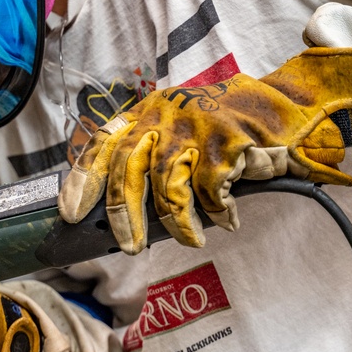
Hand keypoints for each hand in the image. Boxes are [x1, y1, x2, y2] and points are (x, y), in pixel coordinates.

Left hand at [58, 47, 351, 253]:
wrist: (281, 105)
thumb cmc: (224, 124)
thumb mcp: (178, 125)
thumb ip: (149, 151)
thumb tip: (115, 203)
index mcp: (147, 113)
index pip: (104, 144)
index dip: (84, 179)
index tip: (71, 212)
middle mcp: (164, 117)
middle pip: (129, 169)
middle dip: (124, 214)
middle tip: (128, 245)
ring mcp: (194, 128)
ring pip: (167, 186)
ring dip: (176, 223)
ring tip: (190, 240)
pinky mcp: (225, 143)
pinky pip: (209, 191)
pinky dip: (218, 213)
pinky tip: (229, 219)